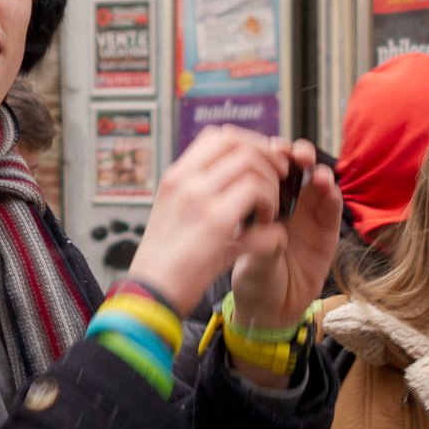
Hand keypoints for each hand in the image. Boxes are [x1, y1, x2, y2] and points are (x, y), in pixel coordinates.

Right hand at [126, 126, 320, 316]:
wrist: (149, 293)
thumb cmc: (164, 260)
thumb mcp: (174, 213)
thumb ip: (201, 192)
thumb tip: (238, 179)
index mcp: (176, 177)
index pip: (219, 136)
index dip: (250, 142)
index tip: (263, 160)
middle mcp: (185, 181)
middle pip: (240, 146)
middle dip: (269, 159)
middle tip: (279, 180)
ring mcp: (199, 199)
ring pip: (253, 170)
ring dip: (271, 188)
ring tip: (267, 212)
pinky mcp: (216, 224)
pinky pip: (260, 200)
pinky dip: (271, 214)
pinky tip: (266, 232)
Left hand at [228, 138, 341, 332]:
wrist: (270, 310)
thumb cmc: (252, 278)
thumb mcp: (246, 251)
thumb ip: (256, 229)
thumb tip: (254, 201)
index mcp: (261, 201)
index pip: (267, 168)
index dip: (270, 154)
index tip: (268, 149)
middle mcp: (287, 203)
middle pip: (294, 167)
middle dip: (295, 154)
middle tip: (293, 153)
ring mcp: (308, 215)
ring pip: (316, 181)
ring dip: (315, 169)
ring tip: (310, 168)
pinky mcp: (327, 231)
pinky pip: (332, 206)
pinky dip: (331, 193)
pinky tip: (325, 186)